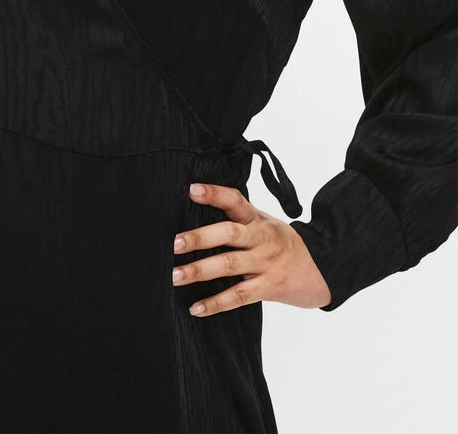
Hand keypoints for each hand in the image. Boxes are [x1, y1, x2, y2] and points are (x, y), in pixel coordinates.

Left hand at [171, 181, 331, 316]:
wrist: (324, 267)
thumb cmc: (283, 243)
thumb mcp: (265, 223)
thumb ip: (238, 219)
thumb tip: (196, 212)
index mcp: (257, 219)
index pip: (235, 200)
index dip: (214, 194)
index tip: (191, 190)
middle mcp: (260, 238)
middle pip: (228, 233)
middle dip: (199, 238)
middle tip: (174, 243)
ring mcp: (265, 263)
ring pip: (229, 265)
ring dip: (199, 271)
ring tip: (175, 276)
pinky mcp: (269, 287)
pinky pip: (239, 296)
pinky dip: (216, 303)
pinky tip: (196, 307)